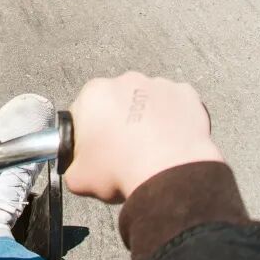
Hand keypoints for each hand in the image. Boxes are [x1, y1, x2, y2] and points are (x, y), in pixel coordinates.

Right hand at [65, 71, 222, 203]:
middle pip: (117, 101)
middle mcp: (125, 81)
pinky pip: (177, 105)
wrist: (168, 176)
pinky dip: (175, 119)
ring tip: (152, 149)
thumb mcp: (79, 178)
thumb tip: (79, 169)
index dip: (89, 133)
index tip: (97, 150)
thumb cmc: (121, 171)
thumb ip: (73, 166)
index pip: (84, 110)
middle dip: (119, 121)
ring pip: (147, 101)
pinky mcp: (186, 94)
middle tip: (124, 152)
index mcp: (93, 94)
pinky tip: (173, 141)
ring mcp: (158, 85)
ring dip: (147, 118)